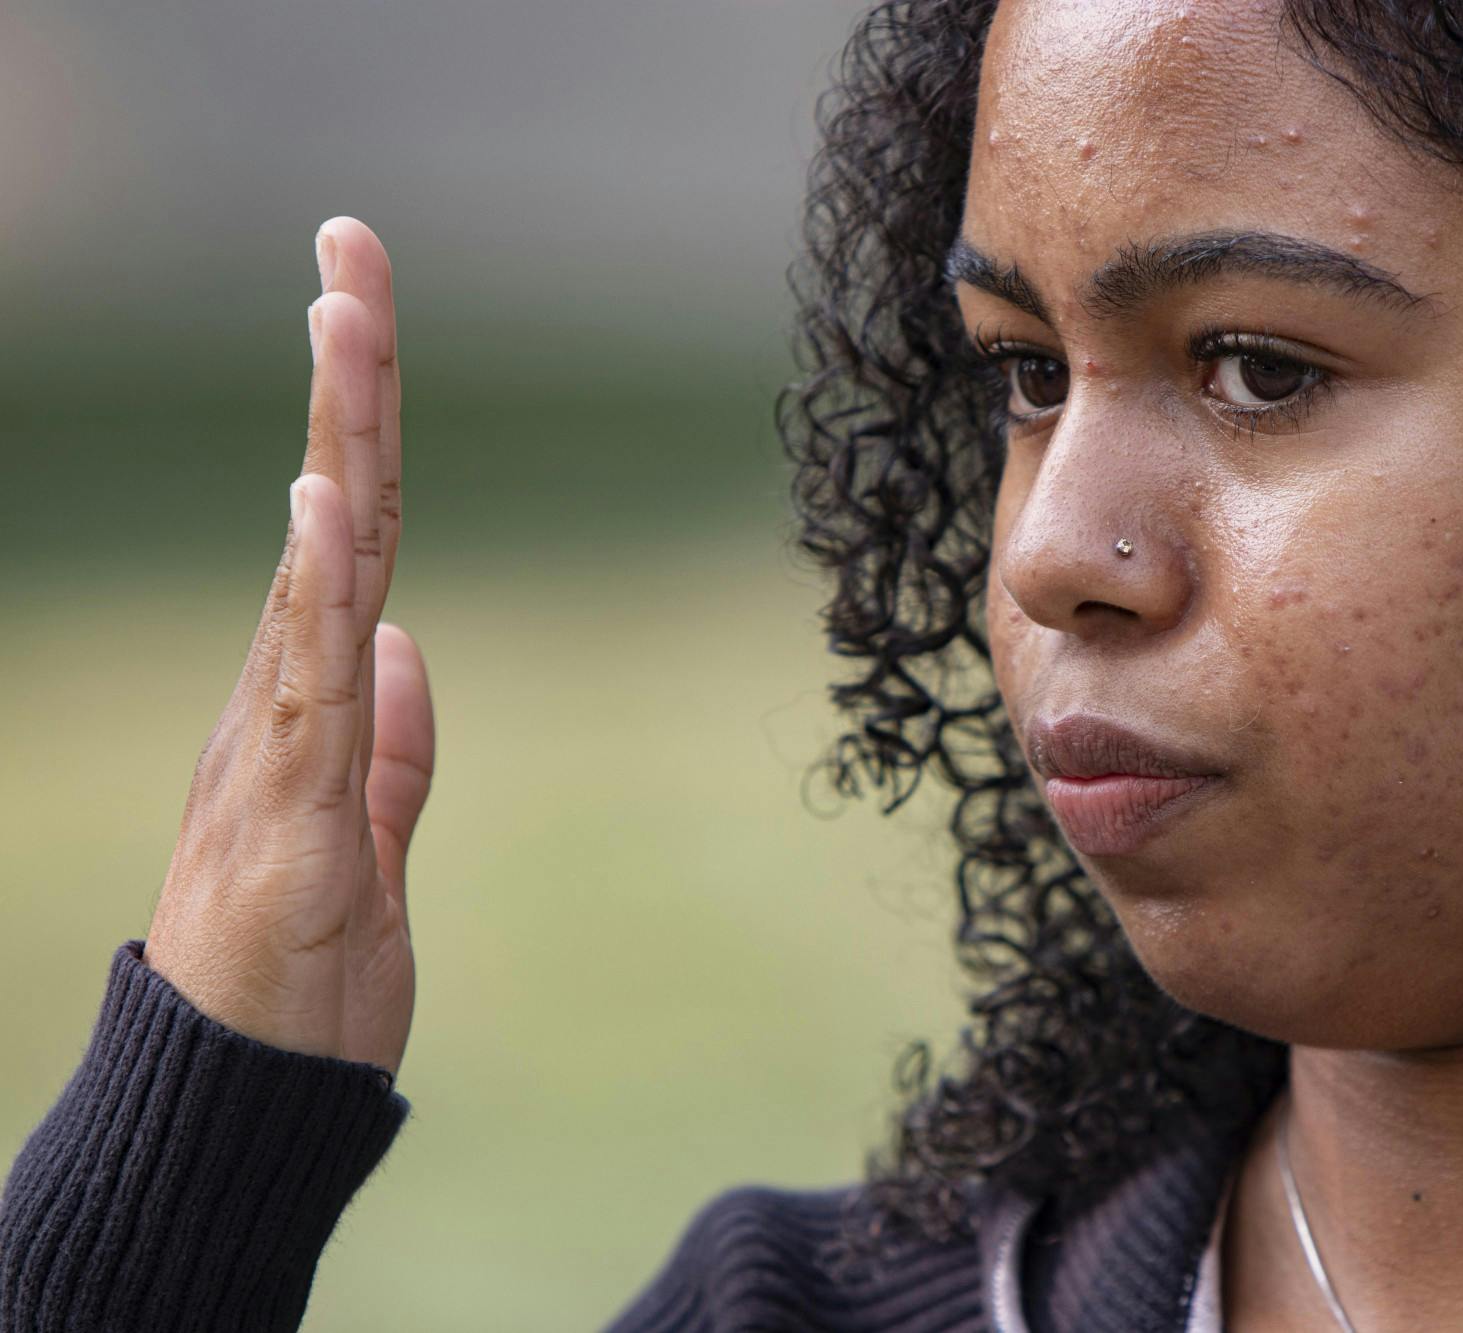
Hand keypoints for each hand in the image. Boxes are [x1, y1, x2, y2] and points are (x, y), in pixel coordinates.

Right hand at [144, 217, 432, 1078]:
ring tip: (342, 313)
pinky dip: (311, 584)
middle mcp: (284, 698)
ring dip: (333, 438)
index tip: (365, 306)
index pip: (350, 532)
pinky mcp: (282, 814)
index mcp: (308, 699)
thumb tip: (416, 639)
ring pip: (316, 564)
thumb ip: (394, 746)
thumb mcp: (368, 839)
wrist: (246, 1101)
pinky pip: (303, 680)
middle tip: (350, 245)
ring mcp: (276, 747)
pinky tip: (315, 495)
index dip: (364, 425)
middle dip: (347, 379)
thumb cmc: (302, 978)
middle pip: (331, 511)